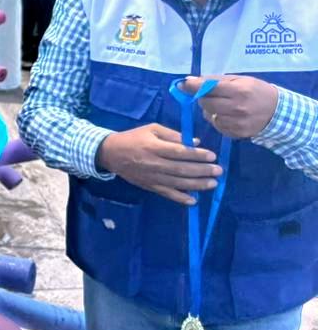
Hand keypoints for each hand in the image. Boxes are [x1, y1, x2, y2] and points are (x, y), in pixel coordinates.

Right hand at [96, 123, 221, 205]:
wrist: (111, 153)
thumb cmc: (133, 138)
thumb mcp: (152, 129)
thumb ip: (173, 135)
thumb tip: (195, 142)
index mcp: (154, 147)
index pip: (180, 152)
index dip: (197, 155)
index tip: (212, 156)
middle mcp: (154, 163)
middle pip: (182, 169)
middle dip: (202, 170)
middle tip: (218, 171)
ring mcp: (152, 177)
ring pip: (177, 183)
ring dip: (197, 184)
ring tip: (213, 183)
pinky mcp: (149, 186)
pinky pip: (167, 194)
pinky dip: (180, 198)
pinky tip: (194, 200)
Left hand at [183, 75, 279, 139]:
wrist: (278, 112)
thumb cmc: (256, 91)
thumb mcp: (240, 80)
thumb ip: (215, 80)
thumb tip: (189, 80)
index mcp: (238, 90)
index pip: (208, 88)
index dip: (193, 86)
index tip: (182, 85)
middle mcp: (237, 108)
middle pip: (205, 103)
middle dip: (203, 98)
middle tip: (211, 96)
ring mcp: (237, 123)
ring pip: (209, 116)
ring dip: (211, 110)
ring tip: (223, 106)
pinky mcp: (236, 134)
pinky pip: (217, 126)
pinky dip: (218, 120)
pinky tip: (228, 116)